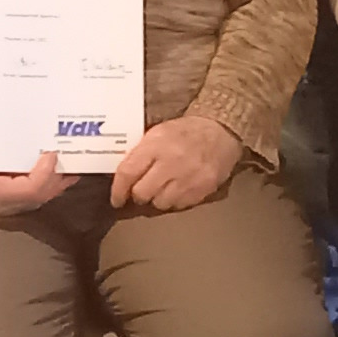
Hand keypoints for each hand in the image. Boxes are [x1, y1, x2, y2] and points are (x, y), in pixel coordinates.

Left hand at [110, 113, 243, 211]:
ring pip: (160, 203)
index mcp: (156, 144)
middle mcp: (171, 162)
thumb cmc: (187, 131)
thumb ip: (141, 153)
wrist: (221, 130)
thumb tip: (123, 177)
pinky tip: (179, 188)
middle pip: (142, 193)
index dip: (118, 190)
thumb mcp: (158, 132)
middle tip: (142, 190)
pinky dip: (175, 200)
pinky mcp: (202, 189)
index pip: (128, 173)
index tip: (116, 199)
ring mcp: (188, 178)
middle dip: (139, 194)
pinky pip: (179, 205)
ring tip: (164, 187)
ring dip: (158, 198)